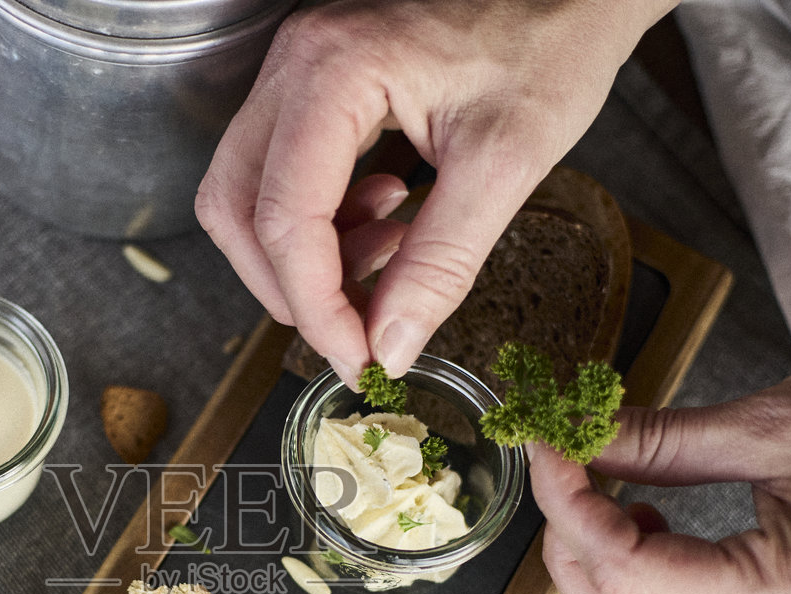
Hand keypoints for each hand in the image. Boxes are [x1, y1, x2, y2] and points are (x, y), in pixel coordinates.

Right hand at [196, 0, 671, 385]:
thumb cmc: (552, 38)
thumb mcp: (506, 162)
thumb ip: (441, 262)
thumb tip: (392, 345)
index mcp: (334, 72)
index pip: (286, 218)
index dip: (315, 305)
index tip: (359, 358)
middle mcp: (296, 64)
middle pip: (238, 207)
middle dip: (290, 286)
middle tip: (356, 329)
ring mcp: (298, 71)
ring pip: (250, 194)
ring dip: (306, 255)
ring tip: (389, 258)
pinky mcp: (315, 84)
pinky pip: (282, 172)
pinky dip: (323, 220)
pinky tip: (389, 218)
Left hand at [530, 329, 790, 593]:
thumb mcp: (772, 420)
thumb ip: (660, 440)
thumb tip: (577, 439)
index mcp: (786, 593)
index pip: (632, 572)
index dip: (569, 507)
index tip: (548, 449)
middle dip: (577, 567)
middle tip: (568, 489)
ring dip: (611, 590)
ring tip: (614, 509)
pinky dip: (651, 592)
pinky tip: (655, 525)